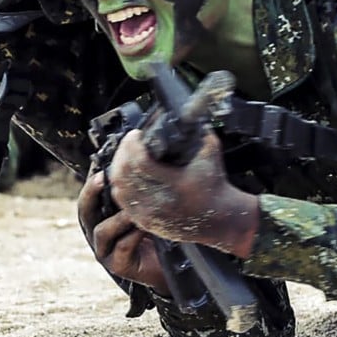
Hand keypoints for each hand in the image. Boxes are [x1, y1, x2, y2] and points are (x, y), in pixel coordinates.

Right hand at [77, 170, 169, 294]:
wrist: (171, 267)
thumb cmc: (158, 233)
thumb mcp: (146, 209)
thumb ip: (138, 193)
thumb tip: (142, 162)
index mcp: (101, 218)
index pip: (90, 197)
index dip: (93, 180)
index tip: (100, 162)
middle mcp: (98, 235)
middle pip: (85, 211)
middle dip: (91, 192)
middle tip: (103, 176)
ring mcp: (105, 252)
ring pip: (101, 230)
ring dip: (118, 216)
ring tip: (135, 205)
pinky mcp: (118, 266)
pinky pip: (121, 247)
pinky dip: (133, 234)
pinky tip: (147, 225)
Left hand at [107, 128, 259, 258]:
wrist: (218, 218)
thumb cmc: (215, 187)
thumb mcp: (211, 154)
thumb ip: (200, 132)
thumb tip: (186, 115)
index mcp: (175, 185)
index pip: (140, 162)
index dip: (132, 144)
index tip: (135, 134)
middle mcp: (159, 202)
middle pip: (124, 175)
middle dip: (122, 152)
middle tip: (128, 142)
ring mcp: (149, 214)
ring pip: (118, 188)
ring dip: (118, 168)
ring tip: (125, 155)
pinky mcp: (144, 221)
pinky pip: (121, 201)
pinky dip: (120, 185)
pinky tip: (126, 174)